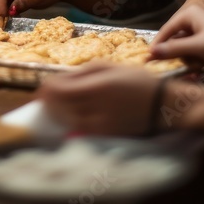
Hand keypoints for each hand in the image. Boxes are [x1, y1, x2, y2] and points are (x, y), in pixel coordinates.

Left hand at [38, 61, 164, 135]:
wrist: (161, 105)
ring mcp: (101, 125)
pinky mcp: (105, 136)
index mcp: (98, 87)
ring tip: (54, 105)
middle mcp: (97, 107)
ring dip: (57, 112)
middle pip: (61, 107)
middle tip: (43, 96)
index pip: (61, 91)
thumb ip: (82, 73)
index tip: (41, 87)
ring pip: (68, 120)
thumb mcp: (109, 66)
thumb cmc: (135, 80)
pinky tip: (70, 115)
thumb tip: (59, 79)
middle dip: (49, 101)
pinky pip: (80, 129)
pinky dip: (70, 122)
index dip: (47, 89)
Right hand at [151, 4, 203, 77]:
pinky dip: (195, 64)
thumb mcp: (198, 46)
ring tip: (199, 66)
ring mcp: (201, 35)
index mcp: (191, 13)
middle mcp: (194, 22)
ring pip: (183, 50)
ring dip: (189, 61)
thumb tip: (152, 53)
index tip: (148, 57)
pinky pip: (193, 56)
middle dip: (178, 54)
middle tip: (173, 66)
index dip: (158, 43)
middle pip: (175, 40)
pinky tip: (202, 68)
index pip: (168, 28)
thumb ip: (174, 50)